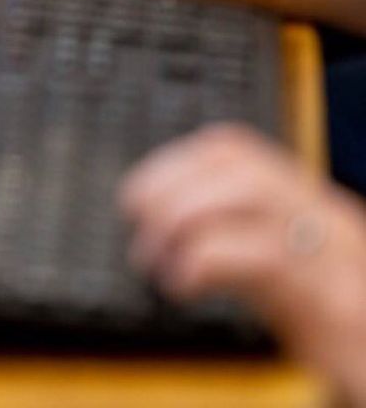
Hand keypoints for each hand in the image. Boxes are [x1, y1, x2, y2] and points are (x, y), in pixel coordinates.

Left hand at [120, 125, 365, 396]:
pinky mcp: (334, 300)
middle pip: (237, 164)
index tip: (136, 196)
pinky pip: (265, 255)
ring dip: (184, 217)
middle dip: (171, 187)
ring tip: (154, 257)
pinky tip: (182, 285)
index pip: (232, 149)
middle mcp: (321, 215)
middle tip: (138, 226)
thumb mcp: (287, 277)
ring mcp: (330, 252)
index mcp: (307, 203)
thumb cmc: (341, 328)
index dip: (173, 164)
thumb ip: (240, 242)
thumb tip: (166, 232)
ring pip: (250, 194)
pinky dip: (207, 261)